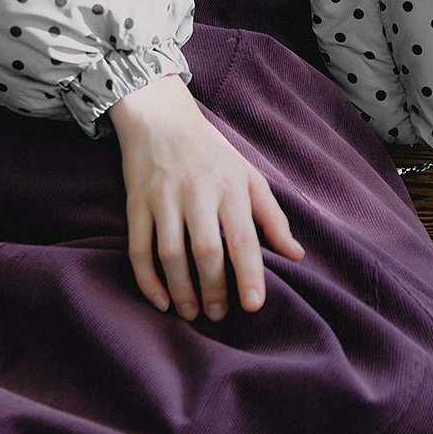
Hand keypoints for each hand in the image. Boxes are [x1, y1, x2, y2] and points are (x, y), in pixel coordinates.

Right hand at [109, 75, 303, 320]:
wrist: (161, 118)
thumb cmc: (212, 152)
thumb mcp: (248, 176)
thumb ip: (273, 217)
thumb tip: (296, 255)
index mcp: (230, 186)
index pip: (243, 238)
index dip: (248, 275)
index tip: (252, 306)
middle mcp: (197, 191)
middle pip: (206, 251)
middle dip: (213, 290)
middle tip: (219, 315)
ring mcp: (164, 197)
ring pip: (171, 254)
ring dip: (181, 290)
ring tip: (192, 313)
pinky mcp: (136, 203)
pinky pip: (139, 249)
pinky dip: (148, 280)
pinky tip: (161, 300)